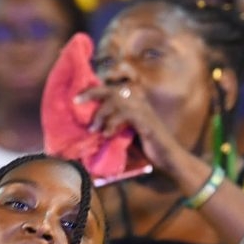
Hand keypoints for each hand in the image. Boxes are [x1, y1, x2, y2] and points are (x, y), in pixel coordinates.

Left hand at [77, 82, 204, 188]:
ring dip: (101, 114)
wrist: (168, 156)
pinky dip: (112, 124)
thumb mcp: (125, 131)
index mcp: (134, 99)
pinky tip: (107, 134)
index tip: (78, 96)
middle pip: (111, 89)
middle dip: (92, 93)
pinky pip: (124, 115)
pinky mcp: (145, 119)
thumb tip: (89, 124)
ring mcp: (143, 108)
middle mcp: (139, 99)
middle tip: (76, 101)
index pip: (112, 87)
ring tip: (94, 129)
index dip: (94, 88)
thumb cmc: (146, 145)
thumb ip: (112, 123)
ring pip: (115, 100)